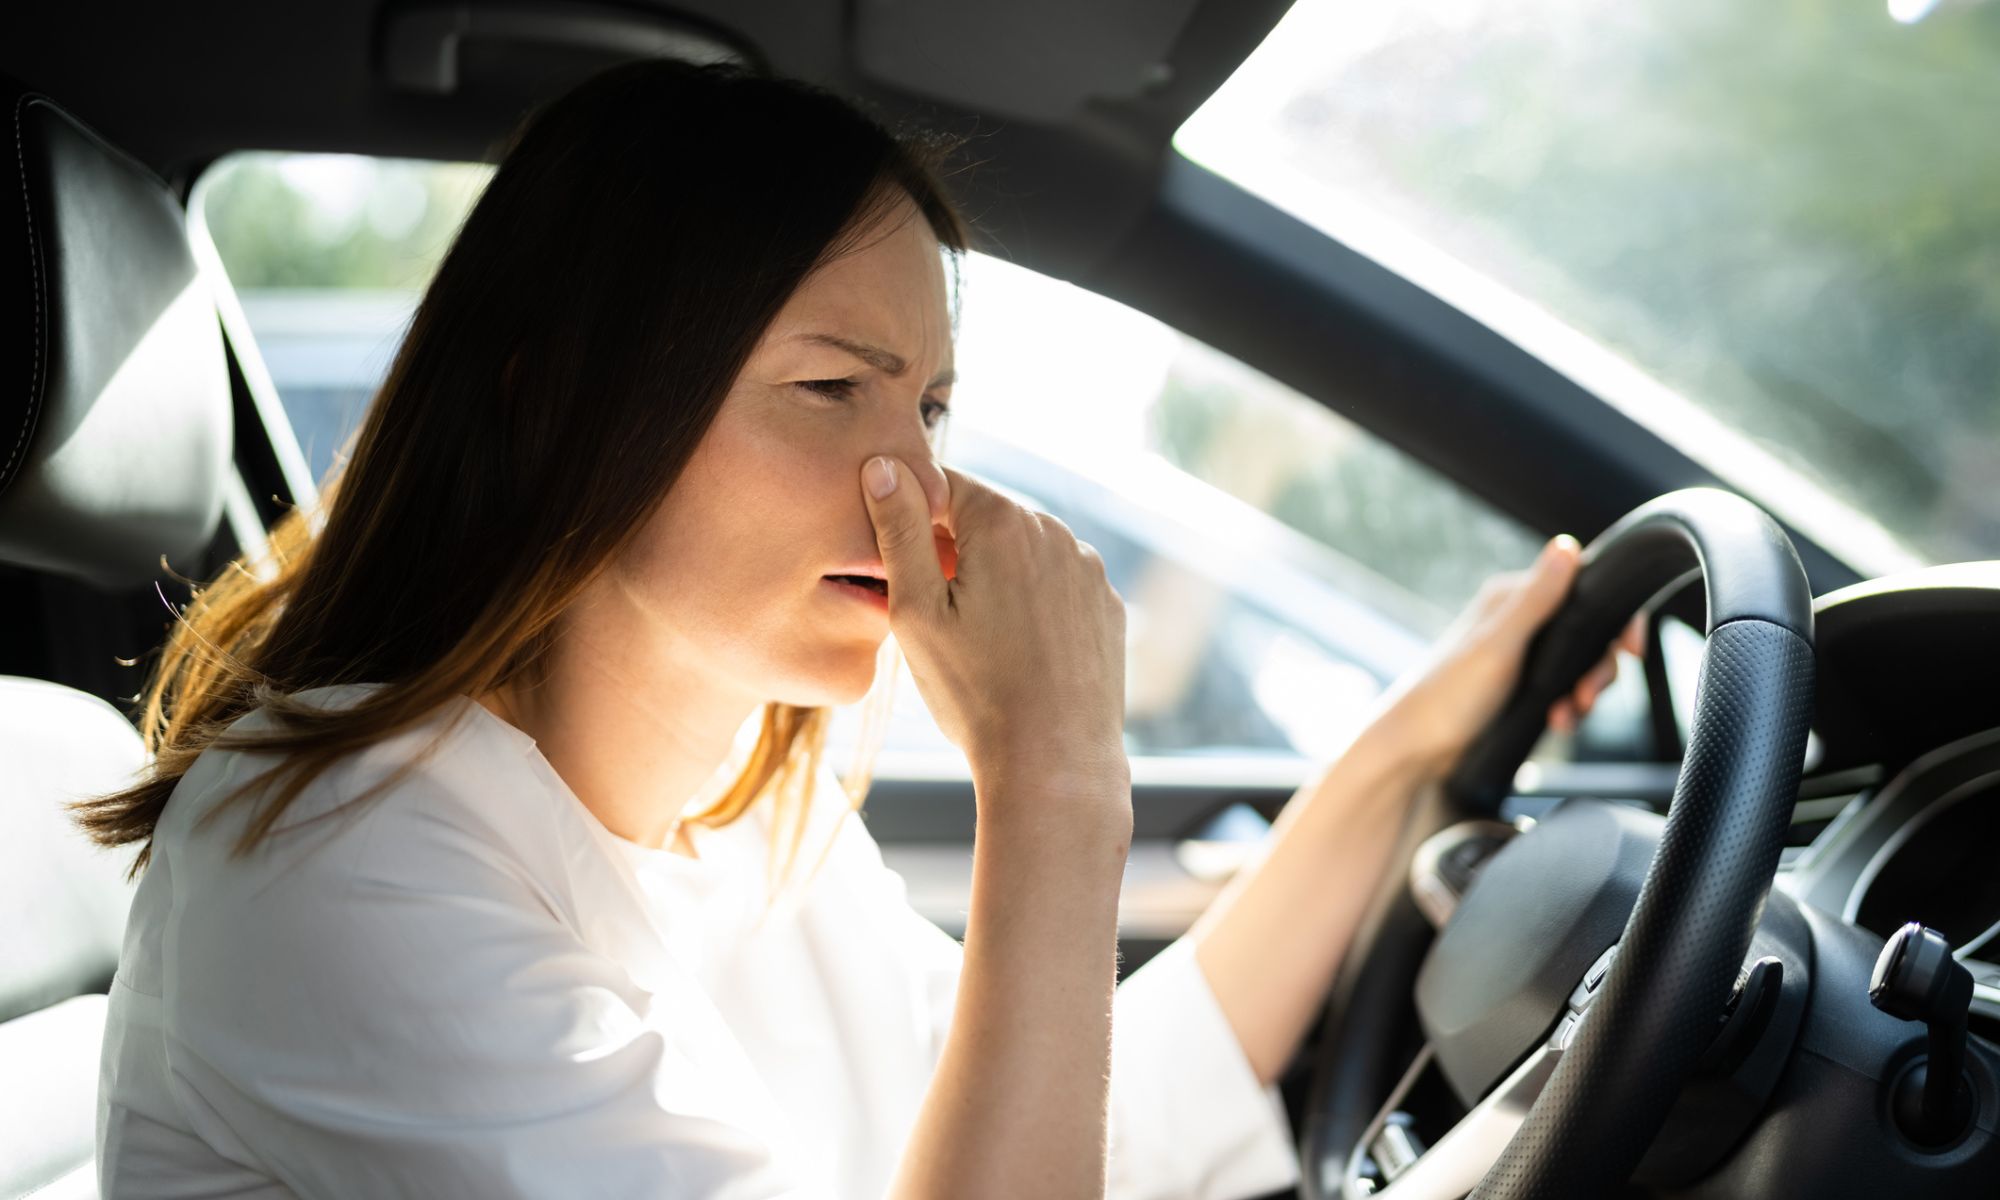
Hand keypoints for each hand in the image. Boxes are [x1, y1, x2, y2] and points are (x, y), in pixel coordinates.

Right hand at [860, 455, 1129, 817]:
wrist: (1054, 763)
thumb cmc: (975, 692)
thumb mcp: (915, 610)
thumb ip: (900, 530)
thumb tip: (884, 465)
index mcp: (1004, 522)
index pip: (941, 483)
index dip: (909, 515)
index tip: (893, 560)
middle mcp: (1056, 532)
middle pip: (985, 517)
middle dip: (952, 547)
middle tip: (929, 609)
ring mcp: (1089, 570)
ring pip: (1023, 551)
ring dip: (992, 573)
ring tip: (973, 637)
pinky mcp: (1106, 607)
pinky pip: (1057, 585)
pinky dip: (1031, 602)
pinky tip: (1015, 650)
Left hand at [1363, 534, 1645, 781]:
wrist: (1415, 752)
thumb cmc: (1447, 696)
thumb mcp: (1499, 645)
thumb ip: (1536, 599)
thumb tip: (1565, 545)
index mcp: (1513, 599)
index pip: (1585, 589)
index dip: (1616, 619)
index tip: (1632, 651)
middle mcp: (1518, 621)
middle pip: (1590, 632)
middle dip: (1598, 667)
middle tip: (1587, 694)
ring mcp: (1520, 656)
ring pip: (1579, 665)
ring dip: (1583, 692)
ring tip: (1567, 715)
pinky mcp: (1519, 688)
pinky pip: (1562, 691)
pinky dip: (1568, 708)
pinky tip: (1557, 723)